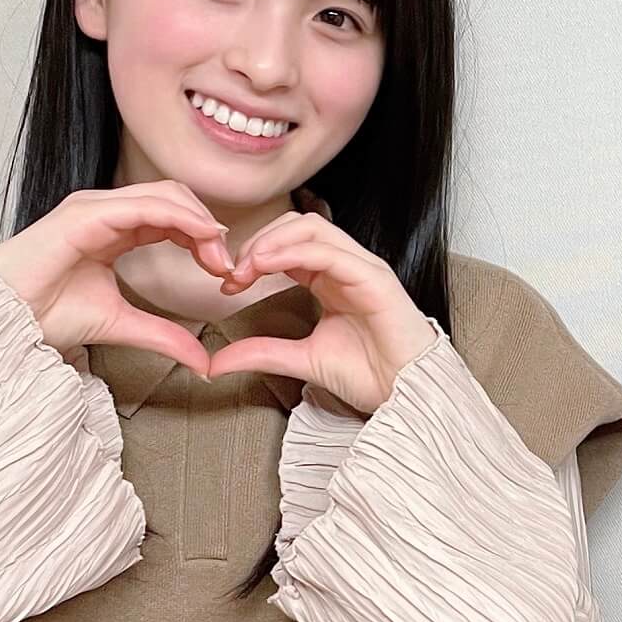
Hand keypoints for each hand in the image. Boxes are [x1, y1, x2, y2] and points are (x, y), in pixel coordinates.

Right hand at [0, 182, 234, 374]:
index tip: (224, 271)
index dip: (203, 237)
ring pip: (164, 195)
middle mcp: (105, 211)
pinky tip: (201, 237)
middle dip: (207, 227)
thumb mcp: (121, 324)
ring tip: (217, 257)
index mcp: (114, 229)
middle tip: (226, 266)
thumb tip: (205, 362)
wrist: (5, 323)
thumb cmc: (46, 317)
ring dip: (199, 222)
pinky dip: (179, 217)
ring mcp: (93, 208)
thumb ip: (165, 336)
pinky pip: (143, 205)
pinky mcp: (83, 215)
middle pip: (174, 198)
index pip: (171, 216)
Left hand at [204, 213, 438, 411]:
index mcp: (331, 279)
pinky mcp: (374, 278)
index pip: (288, 244)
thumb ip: (262, 353)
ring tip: (246, 267)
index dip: (253, 255)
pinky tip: (267, 266)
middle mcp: (347, 266)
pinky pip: (329, 252)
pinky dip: (293, 252)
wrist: (406, 395)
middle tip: (232, 272)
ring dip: (273, 241)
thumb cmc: (370, 375)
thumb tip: (216, 361)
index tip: (227, 284)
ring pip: (313, 228)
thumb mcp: (302, 360)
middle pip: (297, 226)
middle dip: (259, 241)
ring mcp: (363, 268)